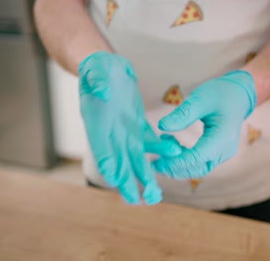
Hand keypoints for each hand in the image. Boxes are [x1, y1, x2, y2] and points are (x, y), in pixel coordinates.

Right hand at [79, 51, 180, 204]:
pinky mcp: (138, 125)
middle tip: (139, 202)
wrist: (107, 67)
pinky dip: (161, 150)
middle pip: (120, 163)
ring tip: (156, 194)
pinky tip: (175, 155)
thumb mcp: (95, 71)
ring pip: (137, 158)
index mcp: (97, 124)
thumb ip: (97, 82)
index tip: (118, 181)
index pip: (101, 149)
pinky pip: (151, 141)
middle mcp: (111, 133)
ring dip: (146, 176)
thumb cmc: (97, 68)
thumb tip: (103, 92)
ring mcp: (125, 131)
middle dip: (128, 183)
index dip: (109, 165)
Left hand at [153, 70, 256, 178]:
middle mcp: (224, 151)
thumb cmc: (222, 93)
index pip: (196, 158)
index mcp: (222, 138)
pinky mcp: (217, 153)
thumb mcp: (201, 98)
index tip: (156, 162)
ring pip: (197, 168)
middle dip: (174, 168)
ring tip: (162, 149)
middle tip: (154, 162)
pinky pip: (199, 162)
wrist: (239, 95)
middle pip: (197, 168)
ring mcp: (222, 154)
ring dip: (178, 164)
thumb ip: (183, 114)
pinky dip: (184, 159)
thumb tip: (162, 126)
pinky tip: (173, 145)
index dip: (175, 163)